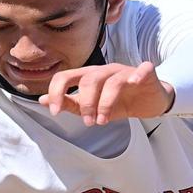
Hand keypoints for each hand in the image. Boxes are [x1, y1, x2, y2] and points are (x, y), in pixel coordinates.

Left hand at [40, 62, 176, 125]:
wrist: (149, 101)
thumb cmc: (120, 102)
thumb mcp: (93, 107)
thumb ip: (70, 103)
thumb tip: (43, 101)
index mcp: (89, 76)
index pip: (65, 77)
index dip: (57, 93)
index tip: (55, 112)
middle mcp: (105, 71)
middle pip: (89, 80)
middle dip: (86, 103)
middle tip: (89, 123)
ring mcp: (126, 71)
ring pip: (112, 81)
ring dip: (105, 103)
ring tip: (104, 121)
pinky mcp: (145, 74)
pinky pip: (143, 70)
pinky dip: (138, 75)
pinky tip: (134, 84)